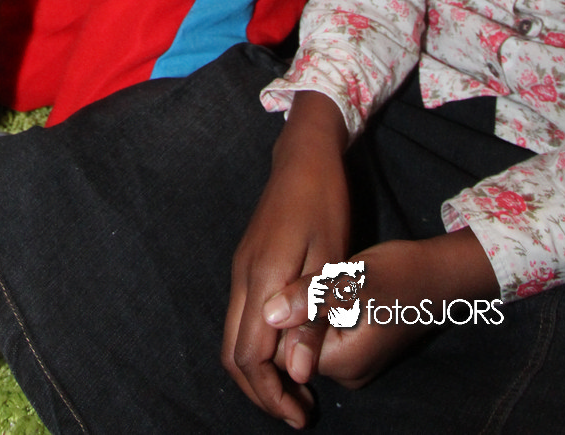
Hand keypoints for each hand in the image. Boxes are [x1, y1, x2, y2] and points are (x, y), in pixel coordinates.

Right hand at [221, 92, 349, 427]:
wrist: (303, 156)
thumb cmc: (324, 203)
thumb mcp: (331, 260)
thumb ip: (311, 316)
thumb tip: (294, 374)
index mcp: (262, 281)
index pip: (250, 357)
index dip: (271, 394)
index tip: (300, 414)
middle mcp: (242, 279)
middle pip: (232, 354)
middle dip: (260, 391)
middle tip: (297, 412)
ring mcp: (240, 269)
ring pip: (233, 337)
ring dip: (258, 371)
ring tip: (295, 389)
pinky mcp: (246, 263)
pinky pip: (240, 317)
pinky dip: (258, 346)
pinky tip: (287, 350)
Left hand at [256, 229, 499, 392]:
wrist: (440, 273)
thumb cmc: (400, 273)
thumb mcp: (352, 280)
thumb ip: (310, 299)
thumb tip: (269, 314)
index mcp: (342, 364)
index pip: (283, 353)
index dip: (278, 316)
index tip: (286, 281)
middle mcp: (347, 374)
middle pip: (294, 348)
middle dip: (292, 313)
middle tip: (306, 276)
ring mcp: (355, 363)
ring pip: (308, 338)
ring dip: (305, 310)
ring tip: (318, 279)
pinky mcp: (360, 348)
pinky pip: (325, 334)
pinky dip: (320, 312)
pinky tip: (328, 287)